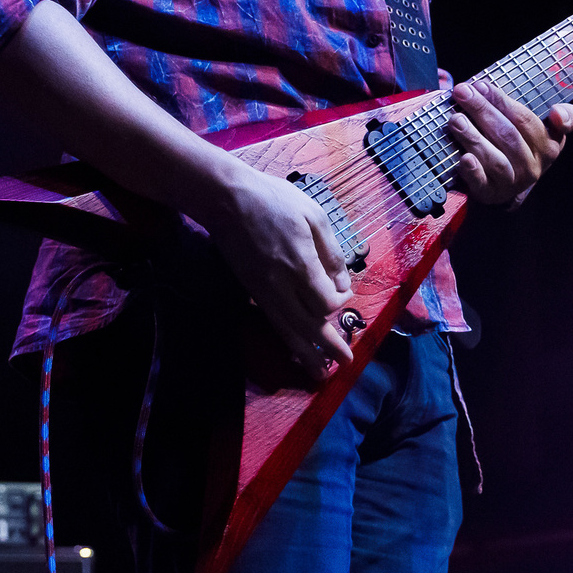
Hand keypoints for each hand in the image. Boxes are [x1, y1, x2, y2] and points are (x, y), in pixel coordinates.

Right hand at [201, 166, 356, 383]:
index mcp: (300, 264)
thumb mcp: (313, 215)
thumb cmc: (273, 199)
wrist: (225, 198)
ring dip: (306, 355)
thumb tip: (344, 282)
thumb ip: (332, 252)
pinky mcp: (251, 290)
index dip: (341, 303)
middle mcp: (281, 285)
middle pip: (309, 326)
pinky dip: (286, 340)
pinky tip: (293, 351)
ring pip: (288, 331)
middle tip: (346, 363)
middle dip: (329, 346)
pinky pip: (272, 322)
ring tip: (319, 374)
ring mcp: (263, 291)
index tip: (345, 292)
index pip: (327, 302)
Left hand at [447, 79, 572, 205]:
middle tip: (462, 92)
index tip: (483, 85)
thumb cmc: (519, 147)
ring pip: (495, 158)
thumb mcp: (541, 131)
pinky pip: (482, 183)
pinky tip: (464, 158)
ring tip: (455, 119)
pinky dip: (473, 171)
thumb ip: (561, 116)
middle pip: (508, 135)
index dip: (504, 102)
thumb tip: (558, 112)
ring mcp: (512, 182)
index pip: (526, 121)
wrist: (503, 187)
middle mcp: (533, 166)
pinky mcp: (490, 194)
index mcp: (548, 146)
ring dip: (473, 137)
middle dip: (482, 110)